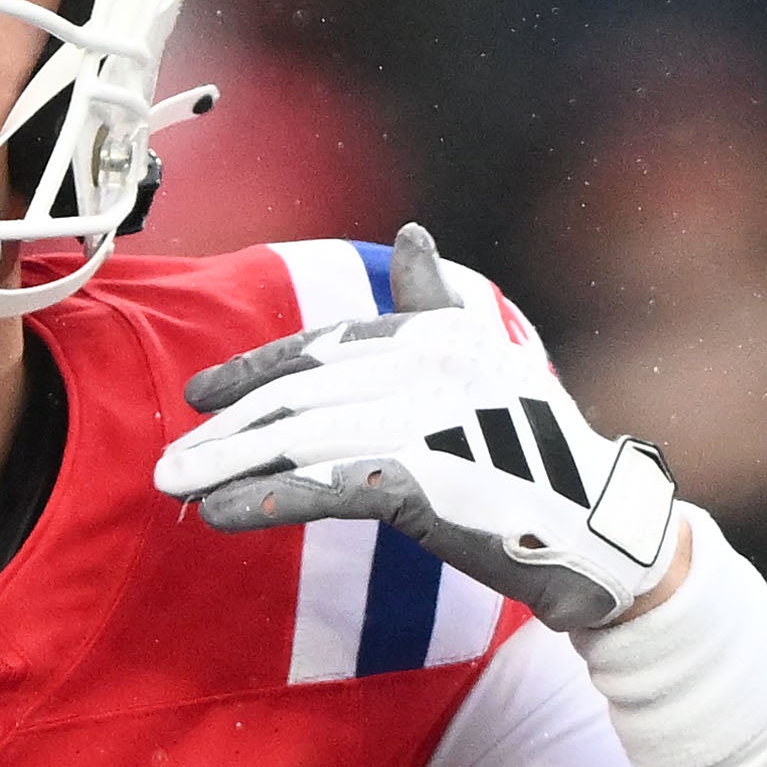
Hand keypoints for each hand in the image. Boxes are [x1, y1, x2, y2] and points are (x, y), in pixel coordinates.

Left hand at [151, 224, 685, 629]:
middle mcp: (425, 368)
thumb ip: (434, 305)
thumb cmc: (534, 450)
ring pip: (301, 440)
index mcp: (434, 335)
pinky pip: (324, 488)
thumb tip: (412, 236)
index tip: (201, 394)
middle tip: (170, 459)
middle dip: (228, 427)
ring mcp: (425, 425)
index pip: (324, 347)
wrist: (596, 530)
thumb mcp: (484, 364)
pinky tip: (220, 515)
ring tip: (176, 486)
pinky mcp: (423, 484)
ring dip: (228, 464)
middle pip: (300, 397)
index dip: (256, 370)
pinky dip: (265, 499)